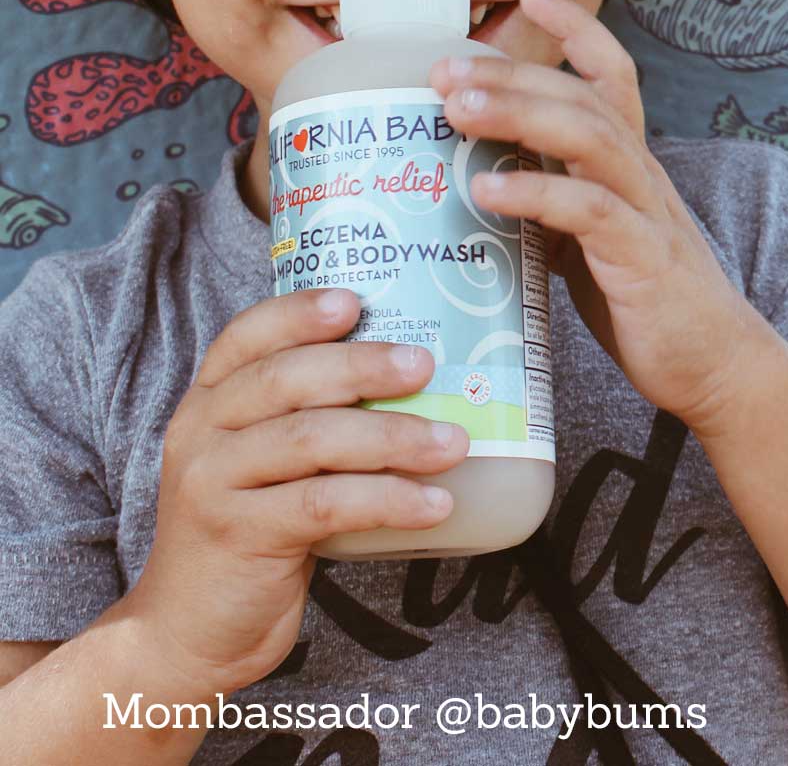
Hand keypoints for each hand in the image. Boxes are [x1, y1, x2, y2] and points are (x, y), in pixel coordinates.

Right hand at [123, 288, 468, 696]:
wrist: (188, 632)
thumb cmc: (248, 533)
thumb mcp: (259, 464)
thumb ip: (304, 421)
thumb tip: (410, 383)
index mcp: (207, 401)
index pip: (245, 336)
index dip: (298, 312)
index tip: (354, 301)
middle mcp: (200, 432)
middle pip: (285, 379)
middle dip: (361, 366)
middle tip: (424, 365)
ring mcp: (212, 483)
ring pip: (310, 439)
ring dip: (391, 436)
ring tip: (452, 442)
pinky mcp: (237, 535)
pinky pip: (322, 505)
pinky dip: (386, 499)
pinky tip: (433, 504)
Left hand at [429, 0, 761, 436]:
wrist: (712, 364)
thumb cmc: (640, 298)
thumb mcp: (591, 238)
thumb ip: (551, 203)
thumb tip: (476, 187)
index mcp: (629, 162)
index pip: (611, 74)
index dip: (578, 27)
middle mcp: (641, 171)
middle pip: (580, 96)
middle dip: (511, 74)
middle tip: (442, 70)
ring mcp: (646, 210)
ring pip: (587, 136)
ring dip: (517, 114)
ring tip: (455, 110)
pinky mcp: (643, 257)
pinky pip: (589, 210)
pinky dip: (536, 192)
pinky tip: (485, 189)